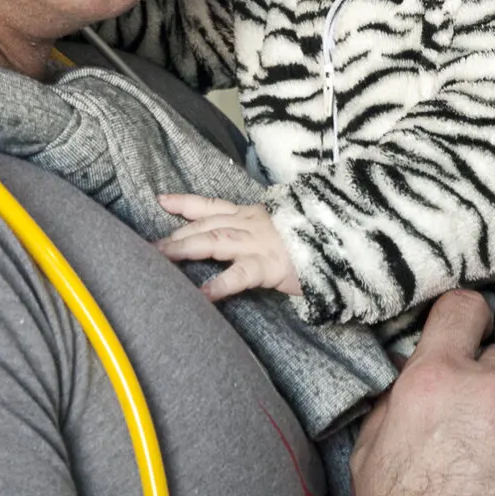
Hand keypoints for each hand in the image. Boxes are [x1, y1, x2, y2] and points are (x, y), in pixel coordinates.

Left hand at [155, 194, 300, 301]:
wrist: (346, 239)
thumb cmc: (314, 237)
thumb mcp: (282, 230)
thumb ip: (260, 234)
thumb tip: (240, 244)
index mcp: (252, 216)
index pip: (212, 206)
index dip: (185, 203)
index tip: (161, 200)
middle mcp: (251, 224)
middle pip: (205, 225)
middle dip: (175, 234)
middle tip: (147, 246)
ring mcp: (260, 243)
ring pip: (214, 241)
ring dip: (185, 248)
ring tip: (160, 258)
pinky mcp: (271, 265)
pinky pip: (241, 274)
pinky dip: (220, 284)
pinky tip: (203, 295)